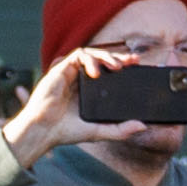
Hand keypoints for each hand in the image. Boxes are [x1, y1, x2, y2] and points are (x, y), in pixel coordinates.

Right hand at [0, 44, 165, 163]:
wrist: (43, 131)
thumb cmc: (66, 132)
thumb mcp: (98, 131)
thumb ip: (120, 130)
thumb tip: (143, 126)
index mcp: (88, 91)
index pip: (107, 72)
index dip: (122, 65)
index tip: (137, 65)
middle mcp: (79, 80)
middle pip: (101, 60)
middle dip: (119, 56)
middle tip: (133, 60)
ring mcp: (70, 73)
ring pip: (91, 53)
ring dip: (105, 56)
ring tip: (116, 67)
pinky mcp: (61, 69)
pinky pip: (78, 55)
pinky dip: (89, 59)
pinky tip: (95, 73)